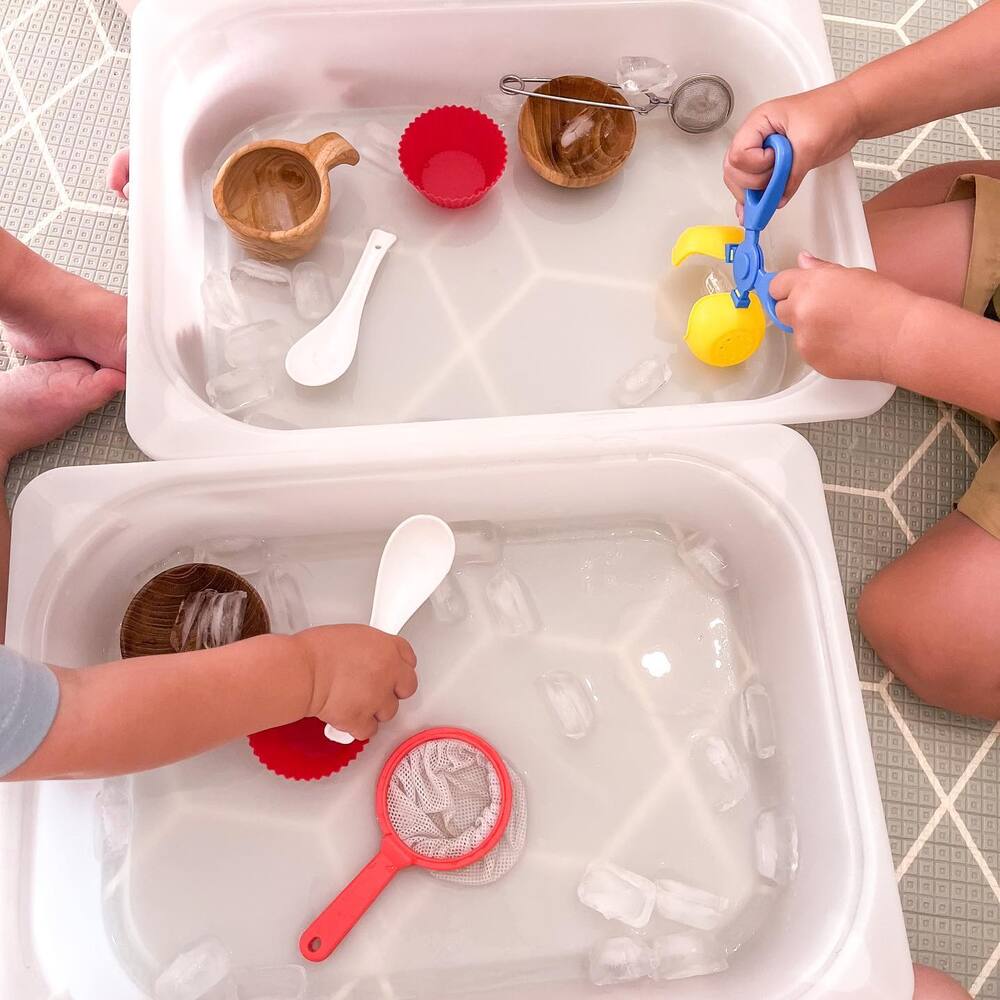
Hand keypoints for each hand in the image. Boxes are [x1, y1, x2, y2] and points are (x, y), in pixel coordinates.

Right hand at [295, 624, 417, 740]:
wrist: (302, 671)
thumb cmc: (316, 651)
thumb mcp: (352, 635)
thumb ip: (370, 648)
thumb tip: (370, 657)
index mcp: (387, 648)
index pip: (409, 658)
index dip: (399, 666)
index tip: (394, 671)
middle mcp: (389, 673)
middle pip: (407, 687)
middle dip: (394, 690)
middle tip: (377, 689)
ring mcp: (378, 698)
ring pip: (389, 711)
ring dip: (375, 709)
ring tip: (355, 701)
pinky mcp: (363, 719)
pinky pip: (369, 730)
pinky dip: (358, 726)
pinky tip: (347, 716)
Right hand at [724, 81, 863, 212]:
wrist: (851, 112)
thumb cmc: (832, 112)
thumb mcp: (810, 145)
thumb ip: (791, 175)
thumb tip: (778, 198)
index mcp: (758, 123)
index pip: (738, 154)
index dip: (755, 166)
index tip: (776, 163)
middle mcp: (756, 137)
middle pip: (733, 170)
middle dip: (751, 184)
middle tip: (773, 184)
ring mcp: (762, 151)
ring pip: (740, 180)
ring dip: (753, 193)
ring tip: (771, 198)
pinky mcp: (772, 163)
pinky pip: (755, 183)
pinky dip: (755, 199)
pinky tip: (756, 211)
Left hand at [771, 253, 913, 381]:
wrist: (901, 337)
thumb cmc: (885, 304)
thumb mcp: (853, 275)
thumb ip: (821, 270)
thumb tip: (804, 261)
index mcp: (809, 286)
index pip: (776, 285)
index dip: (785, 287)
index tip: (790, 290)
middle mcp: (801, 313)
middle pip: (780, 310)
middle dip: (795, 308)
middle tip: (823, 308)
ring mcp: (805, 340)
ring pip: (795, 332)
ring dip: (808, 328)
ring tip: (841, 326)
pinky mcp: (812, 361)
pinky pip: (807, 351)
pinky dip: (819, 347)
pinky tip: (844, 341)